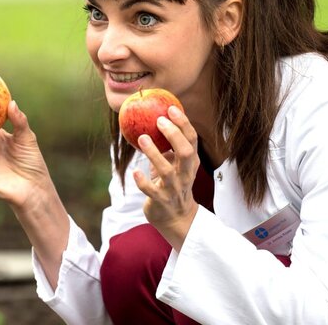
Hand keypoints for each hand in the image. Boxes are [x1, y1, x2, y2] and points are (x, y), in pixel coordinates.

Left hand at [132, 105, 199, 250]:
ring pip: (166, 171)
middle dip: (174, 135)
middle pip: (186, 153)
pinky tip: (135, 171)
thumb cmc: (172, 184)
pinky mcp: (161, 201)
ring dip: (154, 154)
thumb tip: (153, 119)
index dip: (183, 123)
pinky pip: (151, 191)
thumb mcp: (174, 164)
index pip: (192, 140)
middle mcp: (185, 175)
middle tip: (159, 120)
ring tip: (142, 138)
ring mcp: (174, 189)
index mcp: (190, 163)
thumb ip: (168, 147)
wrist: (175, 218)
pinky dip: (143, 181)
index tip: (171, 108)